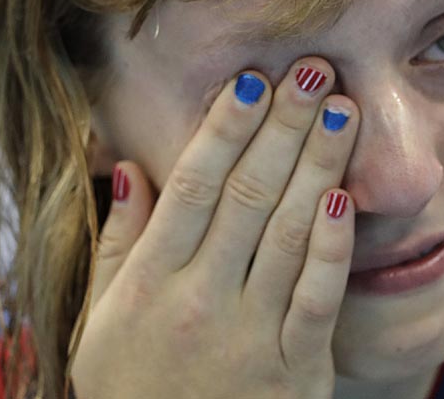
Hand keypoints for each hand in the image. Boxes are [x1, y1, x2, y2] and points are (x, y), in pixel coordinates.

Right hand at [71, 58, 359, 398]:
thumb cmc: (133, 390)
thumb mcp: (101, 323)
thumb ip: (115, 246)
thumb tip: (132, 174)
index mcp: (149, 284)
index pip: (193, 188)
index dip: (225, 130)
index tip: (253, 84)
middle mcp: (199, 300)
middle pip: (249, 195)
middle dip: (285, 127)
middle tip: (315, 76)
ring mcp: (251, 334)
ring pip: (288, 232)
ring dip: (317, 165)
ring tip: (341, 114)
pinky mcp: (295, 367)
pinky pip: (317, 295)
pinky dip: (331, 244)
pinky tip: (342, 197)